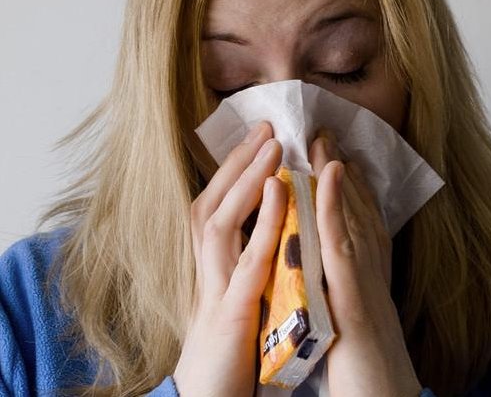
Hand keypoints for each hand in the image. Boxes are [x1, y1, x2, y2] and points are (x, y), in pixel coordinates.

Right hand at [174, 121, 286, 396]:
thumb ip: (244, 251)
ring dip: (246, 179)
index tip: (260, 135)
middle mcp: (205, 264)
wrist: (210, 389)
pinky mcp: (230, 309)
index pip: (218, 202)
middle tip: (267, 124)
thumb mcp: (235, 285)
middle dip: (239, 160)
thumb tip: (264, 217)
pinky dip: (263, 222)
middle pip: (215, 199)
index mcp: (211, 258)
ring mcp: (214, 284)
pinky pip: (247, 258)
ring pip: (222, 219)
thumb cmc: (229, 338)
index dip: (236, 167)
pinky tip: (280, 192)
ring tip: (271, 144)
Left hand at [309, 129, 421, 396]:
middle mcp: (369, 271)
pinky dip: (337, 205)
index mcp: (365, 277)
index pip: (357, 223)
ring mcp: (364, 280)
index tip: (335, 156)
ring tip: (325, 138)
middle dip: (341, 171)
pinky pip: (342, 242)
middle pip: (356, 212)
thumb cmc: (367, 367)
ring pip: (351, 217)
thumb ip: (346, 288)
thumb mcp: (355, 316)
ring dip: (337, 176)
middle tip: (328, 133)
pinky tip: (332, 174)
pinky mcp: (355, 296)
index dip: (348, 188)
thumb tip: (332, 268)